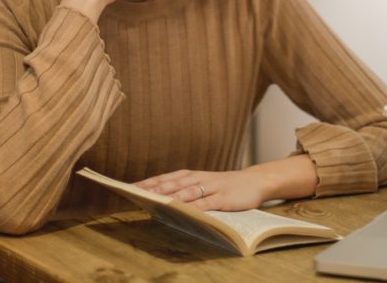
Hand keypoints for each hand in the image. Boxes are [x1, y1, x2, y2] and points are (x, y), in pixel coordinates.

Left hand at [135, 156, 317, 211]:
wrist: (255, 181)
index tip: (131, 187)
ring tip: (156, 199)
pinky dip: (196, 206)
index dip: (149, 182)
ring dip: (172, 194)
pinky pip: (208, 202)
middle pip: (173, 183)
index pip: (167, 178)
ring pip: (189, 191)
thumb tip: (161, 198)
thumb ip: (186, 189)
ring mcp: (212, 187)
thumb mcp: (204, 184)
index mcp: (193, 175)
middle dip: (155, 187)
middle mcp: (200, 179)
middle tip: (137, 192)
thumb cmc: (225, 185)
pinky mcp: (224, 198)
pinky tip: (186, 210)